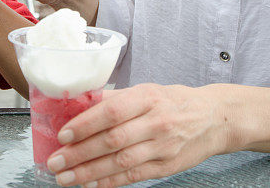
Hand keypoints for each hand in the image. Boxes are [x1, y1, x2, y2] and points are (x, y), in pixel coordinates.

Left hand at [46, 84, 229, 186]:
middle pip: (113, 140)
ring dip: (89, 172)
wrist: (213, 118)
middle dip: (80, 153)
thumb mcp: (145, 90)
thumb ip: (114, 98)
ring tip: (65, 177)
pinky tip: (90, 185)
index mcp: (147, 98)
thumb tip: (78, 104)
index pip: (111, 112)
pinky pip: (134, 176)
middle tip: (55, 161)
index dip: (85, 125)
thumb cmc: (172, 101)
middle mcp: (156, 122)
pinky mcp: (167, 167)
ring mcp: (163, 147)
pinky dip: (110, 182)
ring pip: (121, 162)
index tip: (62, 135)